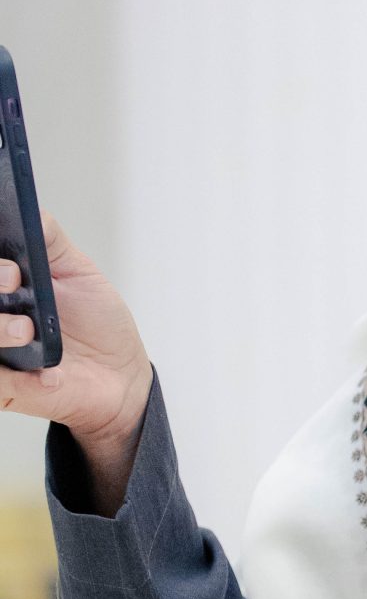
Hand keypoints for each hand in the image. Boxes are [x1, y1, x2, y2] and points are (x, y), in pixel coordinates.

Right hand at [0, 211, 153, 512]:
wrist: (121, 377)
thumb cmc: (97, 324)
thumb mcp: (78, 272)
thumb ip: (50, 241)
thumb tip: (32, 211)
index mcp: (5, 286)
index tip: (11, 264)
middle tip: (12, 279)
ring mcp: (0, 351)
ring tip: (28, 329)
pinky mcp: (7, 388)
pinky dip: (13, 373)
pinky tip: (46, 372)